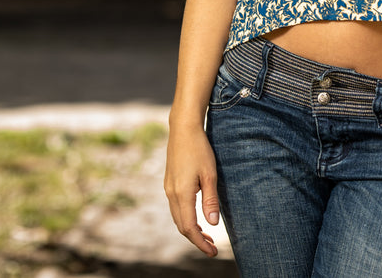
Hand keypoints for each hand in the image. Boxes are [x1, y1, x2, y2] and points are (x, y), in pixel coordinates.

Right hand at [163, 122, 220, 256]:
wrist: (183, 129)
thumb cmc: (199, 149)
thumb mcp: (209, 174)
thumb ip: (210, 200)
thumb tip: (212, 224)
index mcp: (182, 194)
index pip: (189, 228)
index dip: (200, 243)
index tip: (213, 252)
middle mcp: (171, 194)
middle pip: (181, 226)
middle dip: (196, 239)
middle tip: (213, 247)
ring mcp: (168, 188)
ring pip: (178, 218)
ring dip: (191, 230)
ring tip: (208, 236)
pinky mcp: (169, 183)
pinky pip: (176, 208)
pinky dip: (186, 218)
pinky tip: (197, 217)